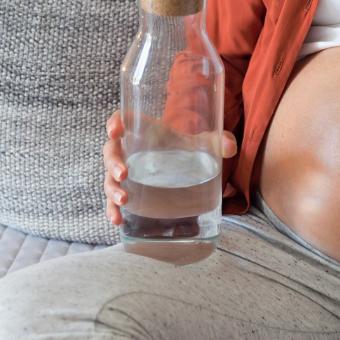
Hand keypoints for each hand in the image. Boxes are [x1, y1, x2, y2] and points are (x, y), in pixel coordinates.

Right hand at [102, 109, 238, 225]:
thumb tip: (231, 147)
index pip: (123, 119)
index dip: (115, 122)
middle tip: (124, 174)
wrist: (183, 169)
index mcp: (144, 131)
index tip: (115, 130)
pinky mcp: (128, 192)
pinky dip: (111, 210)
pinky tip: (117, 219)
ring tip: (123, 201)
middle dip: (113, 162)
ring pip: (109, 178)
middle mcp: (130, 151)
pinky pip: (112, 200)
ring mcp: (126, 172)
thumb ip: (218, 142)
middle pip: (111, 151)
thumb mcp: (203, 144)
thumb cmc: (186, 149)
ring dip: (111, 189)